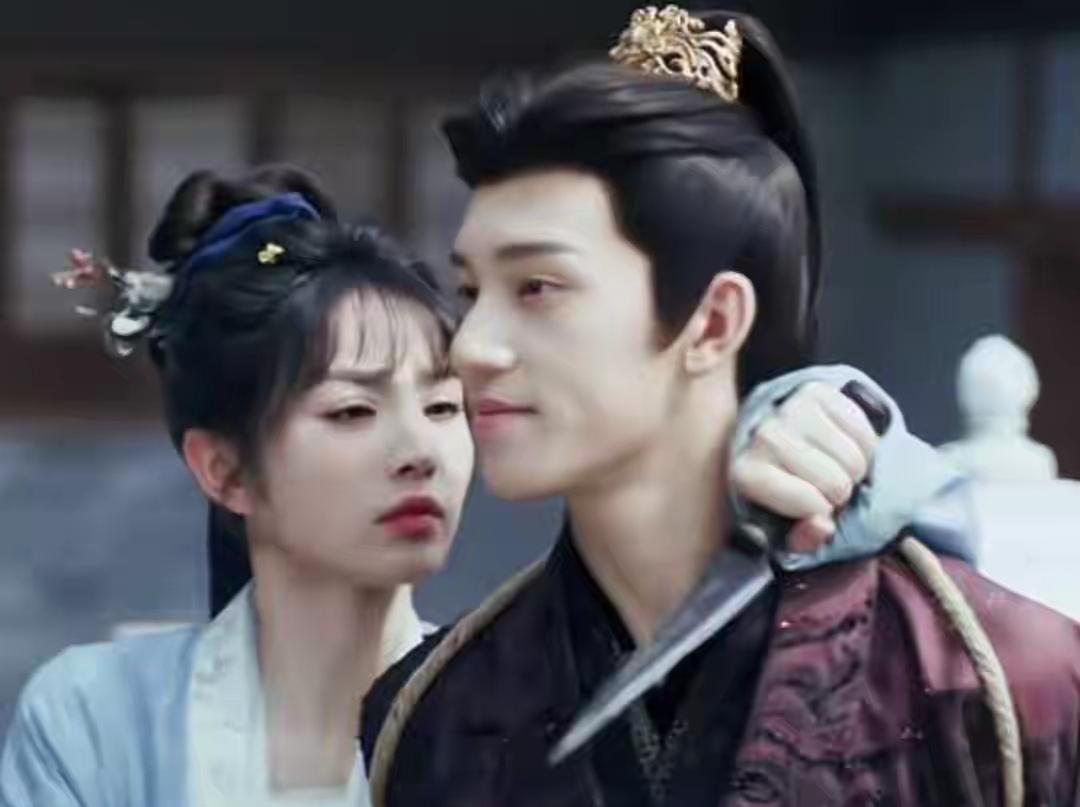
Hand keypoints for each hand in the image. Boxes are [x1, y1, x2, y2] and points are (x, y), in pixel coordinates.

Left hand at [731, 382, 880, 552]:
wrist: (769, 436)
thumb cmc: (775, 487)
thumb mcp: (781, 526)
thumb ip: (801, 538)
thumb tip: (823, 526)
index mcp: (746, 473)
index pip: (812, 505)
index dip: (822, 513)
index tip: (811, 506)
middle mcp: (764, 436)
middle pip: (837, 483)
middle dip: (840, 493)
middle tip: (826, 487)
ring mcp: (790, 409)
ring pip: (856, 459)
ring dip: (854, 470)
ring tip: (834, 467)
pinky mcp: (816, 391)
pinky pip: (864, 432)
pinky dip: (864, 446)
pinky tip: (843, 446)